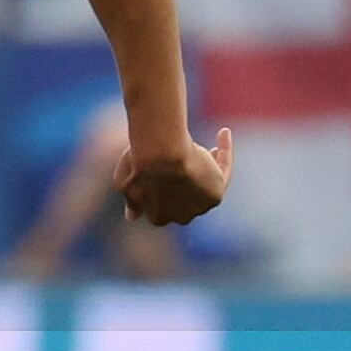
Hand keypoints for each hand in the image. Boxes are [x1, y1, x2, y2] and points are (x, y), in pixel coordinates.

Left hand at [116, 127, 232, 227]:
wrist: (160, 155)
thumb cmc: (139, 163)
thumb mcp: (125, 183)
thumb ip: (132, 200)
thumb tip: (131, 218)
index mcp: (158, 217)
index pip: (165, 203)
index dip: (168, 184)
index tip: (171, 168)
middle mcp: (181, 217)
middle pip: (188, 196)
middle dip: (190, 181)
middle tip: (195, 159)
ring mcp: (199, 208)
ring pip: (206, 186)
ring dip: (210, 168)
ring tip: (211, 148)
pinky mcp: (214, 196)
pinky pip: (222, 171)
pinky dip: (225, 153)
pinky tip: (223, 133)